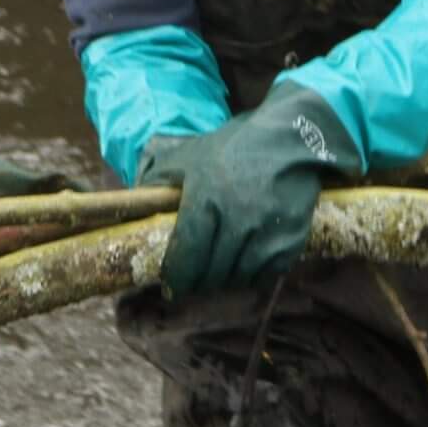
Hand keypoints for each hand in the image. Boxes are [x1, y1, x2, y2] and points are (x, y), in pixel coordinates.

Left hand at [136, 84, 360, 296]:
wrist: (292, 140)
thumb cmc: (236, 147)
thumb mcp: (191, 154)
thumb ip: (160, 177)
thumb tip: (135, 197)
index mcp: (206, 202)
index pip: (186, 259)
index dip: (177, 279)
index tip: (173, 287)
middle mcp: (236, 222)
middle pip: (211, 274)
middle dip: (200, 282)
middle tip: (196, 280)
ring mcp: (266, 234)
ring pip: (238, 278)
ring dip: (226, 279)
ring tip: (221, 271)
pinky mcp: (290, 241)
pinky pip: (266, 275)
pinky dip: (254, 275)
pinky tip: (248, 263)